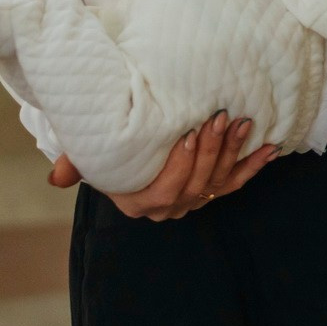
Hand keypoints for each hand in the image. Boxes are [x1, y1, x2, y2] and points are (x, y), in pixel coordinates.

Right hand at [45, 111, 276, 220]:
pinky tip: (271, 148)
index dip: (181, 165)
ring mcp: (193, 200)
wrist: (131, 141)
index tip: (189, 135)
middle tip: (220, 119)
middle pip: (196, 183)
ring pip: (218, 181)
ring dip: (234, 152)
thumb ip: (75, 161)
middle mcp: (167, 207)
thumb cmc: (110, 143)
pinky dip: (254, 165)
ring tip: (243, 123)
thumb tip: (56, 177)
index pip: (164, 189)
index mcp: (138, 201)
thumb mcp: (90, 149)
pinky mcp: (214, 189)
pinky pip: (237, 182)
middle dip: (211, 151)